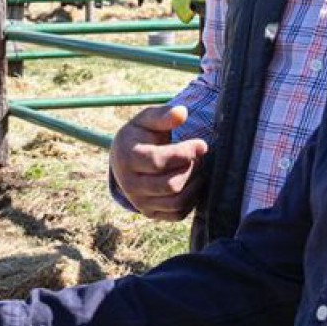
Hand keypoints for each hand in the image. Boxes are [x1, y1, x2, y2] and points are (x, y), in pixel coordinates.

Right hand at [110, 104, 208, 220]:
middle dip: (192, 170)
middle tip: (200, 157)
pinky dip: (192, 200)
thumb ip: (163, 115)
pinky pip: (178, 213)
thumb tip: (182, 112)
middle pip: (171, 185)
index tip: (202, 144)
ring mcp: (140, 202)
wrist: (125, 160)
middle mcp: (130, 185)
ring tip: (199, 168)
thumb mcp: (146, 120)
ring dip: (195, 185)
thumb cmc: (140, 136)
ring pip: (176, 202)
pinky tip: (193, 182)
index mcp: (127, 158)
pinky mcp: (151, 213)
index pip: (159, 161)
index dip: (185, 153)